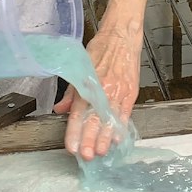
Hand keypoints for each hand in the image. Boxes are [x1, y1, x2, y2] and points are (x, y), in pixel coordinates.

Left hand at [54, 23, 140, 159]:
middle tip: (86, 156)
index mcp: (88, 83)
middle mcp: (103, 89)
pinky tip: (116, 139)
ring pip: (110, 119)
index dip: (74, 131)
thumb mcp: (81, 65)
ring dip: (104, 138)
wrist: (123, 34)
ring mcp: (118, 91)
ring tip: (100, 152)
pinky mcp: (131, 91)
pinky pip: (125, 113)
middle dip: (90, 140)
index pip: (79, 112)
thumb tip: (60, 109)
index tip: (72, 147)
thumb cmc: (101, 48)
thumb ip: (71, 90)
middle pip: (94, 119)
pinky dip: (120, 127)